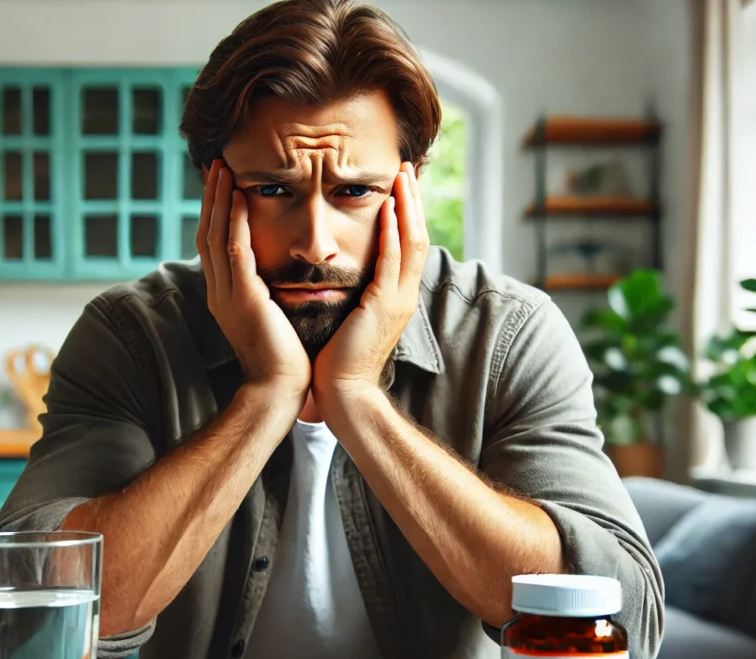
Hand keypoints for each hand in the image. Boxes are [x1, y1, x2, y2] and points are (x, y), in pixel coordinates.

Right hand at [197, 160, 311, 398]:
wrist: (279, 391)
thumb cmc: (284, 361)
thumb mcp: (271, 319)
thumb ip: (267, 295)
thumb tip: (277, 278)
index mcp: (226, 296)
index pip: (215, 244)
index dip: (217, 212)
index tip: (223, 185)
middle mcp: (220, 292)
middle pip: (208, 233)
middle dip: (211, 198)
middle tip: (215, 165)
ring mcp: (227, 294)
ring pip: (216, 236)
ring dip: (219, 200)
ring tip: (223, 169)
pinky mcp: (243, 298)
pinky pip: (234, 250)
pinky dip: (234, 221)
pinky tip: (238, 196)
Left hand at [312, 163, 428, 402]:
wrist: (342, 394)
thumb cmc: (338, 361)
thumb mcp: (351, 318)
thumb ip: (354, 293)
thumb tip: (341, 274)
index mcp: (396, 297)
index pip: (408, 245)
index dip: (407, 214)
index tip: (400, 186)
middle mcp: (404, 295)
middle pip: (417, 236)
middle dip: (414, 201)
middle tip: (408, 168)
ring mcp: (398, 300)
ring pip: (412, 242)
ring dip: (408, 206)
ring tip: (403, 176)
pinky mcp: (384, 305)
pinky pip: (392, 260)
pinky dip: (393, 231)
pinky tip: (390, 207)